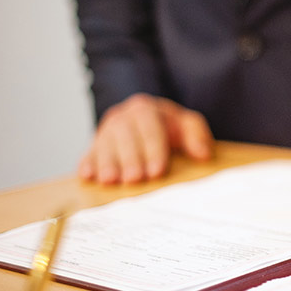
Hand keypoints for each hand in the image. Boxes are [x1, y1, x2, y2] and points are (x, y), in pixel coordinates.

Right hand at [78, 94, 213, 183]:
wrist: (145, 119)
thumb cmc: (169, 127)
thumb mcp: (188, 125)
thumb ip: (197, 136)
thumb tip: (203, 154)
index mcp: (146, 109)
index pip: (150, 128)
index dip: (153, 150)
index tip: (157, 171)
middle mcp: (122, 117)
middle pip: (124, 136)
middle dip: (130, 159)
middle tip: (134, 179)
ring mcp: (106, 130)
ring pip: (104, 144)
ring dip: (107, 163)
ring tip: (111, 181)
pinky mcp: (94, 143)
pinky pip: (88, 152)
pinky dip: (87, 164)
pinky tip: (87, 176)